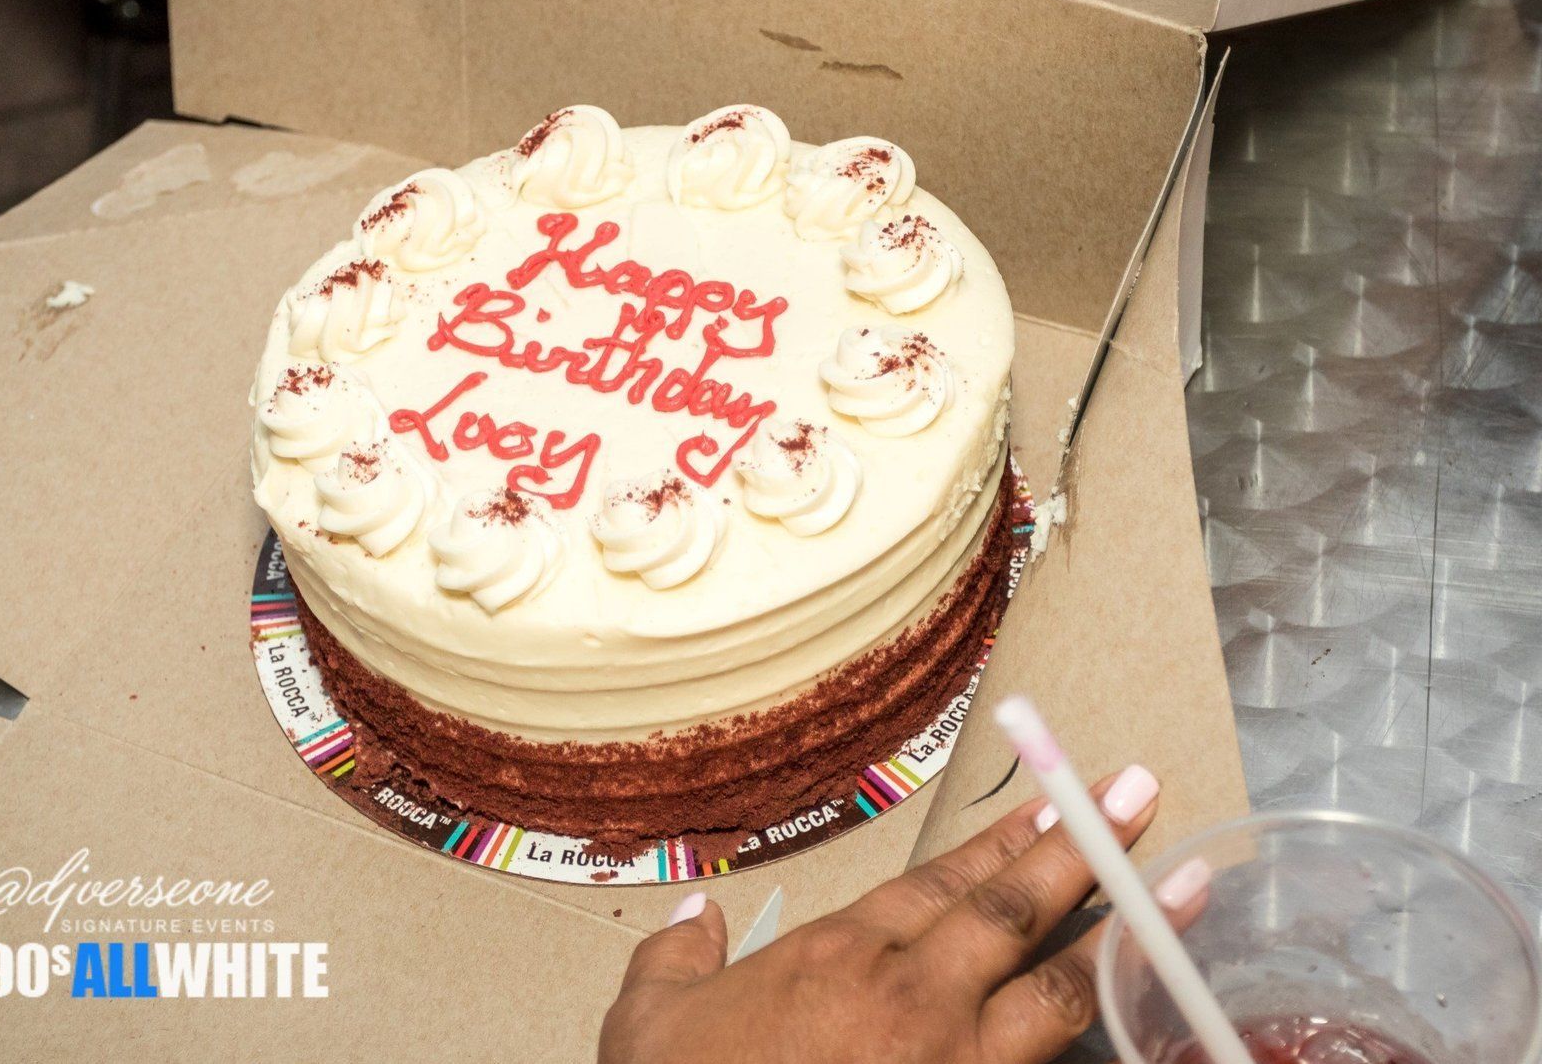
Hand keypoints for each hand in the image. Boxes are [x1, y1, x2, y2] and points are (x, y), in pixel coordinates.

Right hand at [601, 766, 1204, 1063]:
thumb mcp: (647, 1020)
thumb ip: (675, 956)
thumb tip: (693, 915)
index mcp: (837, 956)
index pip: (940, 880)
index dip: (1005, 837)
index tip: (1058, 799)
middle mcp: (906, 997)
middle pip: (1011, 910)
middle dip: (1084, 848)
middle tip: (1142, 794)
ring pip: (1054, 992)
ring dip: (1123, 937)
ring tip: (1184, 890)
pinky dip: (1099, 1037)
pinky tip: (1147, 1015)